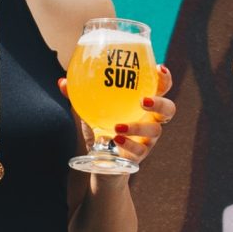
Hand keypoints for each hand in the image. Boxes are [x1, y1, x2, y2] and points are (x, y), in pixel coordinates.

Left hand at [57, 65, 173, 167]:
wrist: (101, 163)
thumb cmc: (100, 129)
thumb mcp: (89, 112)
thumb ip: (79, 97)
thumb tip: (63, 82)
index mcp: (142, 105)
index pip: (161, 88)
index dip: (165, 79)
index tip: (158, 68)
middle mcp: (151, 121)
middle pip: (169, 110)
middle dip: (160, 103)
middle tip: (144, 100)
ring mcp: (148, 140)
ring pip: (155, 132)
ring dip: (138, 128)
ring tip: (118, 127)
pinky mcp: (140, 156)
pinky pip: (140, 151)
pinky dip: (129, 145)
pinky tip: (115, 140)